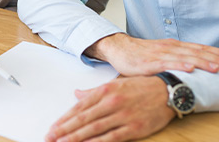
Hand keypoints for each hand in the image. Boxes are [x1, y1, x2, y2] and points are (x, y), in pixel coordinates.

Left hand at [46, 76, 173, 141]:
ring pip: (94, 129)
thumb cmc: (142, 86)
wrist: (169, 89)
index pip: (79, 107)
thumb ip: (94, 91)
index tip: (52, 128)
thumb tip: (77, 94)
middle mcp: (111, 101)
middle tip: (49, 138)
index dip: (64, 119)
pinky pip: (112, 137)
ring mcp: (122, 115)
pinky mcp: (134, 127)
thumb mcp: (116, 83)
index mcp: (105, 90)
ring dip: (75, 137)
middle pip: (83, 119)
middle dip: (64, 130)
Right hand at [85, 33, 218, 75]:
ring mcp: (161, 54)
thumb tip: (197, 67)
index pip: (201, 48)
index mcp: (175, 46)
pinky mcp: (150, 62)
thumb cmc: (140, 54)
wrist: (119, 48)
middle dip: (218, 58)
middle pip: (198, 52)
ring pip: (186, 57)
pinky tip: (190, 68)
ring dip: (203, 62)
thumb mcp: (163, 55)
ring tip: (218, 67)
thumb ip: (178, 59)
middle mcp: (171, 47)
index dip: (218, 53)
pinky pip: (167, 63)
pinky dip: (180, 64)